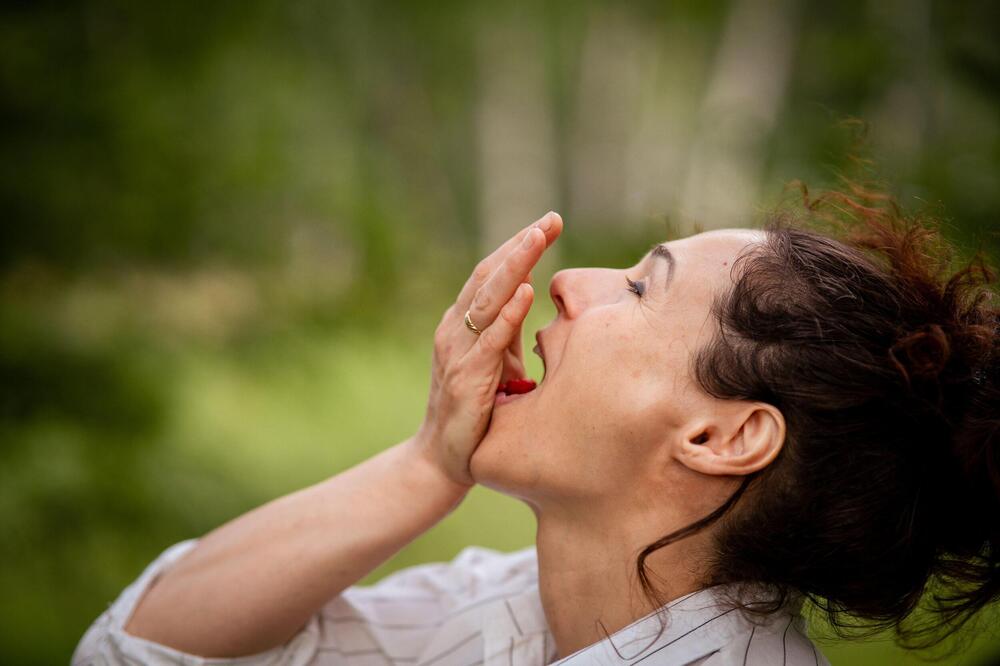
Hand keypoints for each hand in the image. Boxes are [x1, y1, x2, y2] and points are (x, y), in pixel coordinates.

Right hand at [414, 212, 562, 486]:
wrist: (443, 459)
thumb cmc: (474, 410)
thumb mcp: (496, 361)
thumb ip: (509, 329)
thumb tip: (536, 295)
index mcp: (463, 322)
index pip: (492, 274)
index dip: (517, 246)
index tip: (548, 222)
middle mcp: (455, 330)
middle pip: (488, 276)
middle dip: (520, 246)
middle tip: (549, 220)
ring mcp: (458, 353)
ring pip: (487, 300)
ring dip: (515, 267)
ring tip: (537, 240)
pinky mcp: (467, 379)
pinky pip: (489, 342)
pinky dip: (507, 316)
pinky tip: (526, 294)